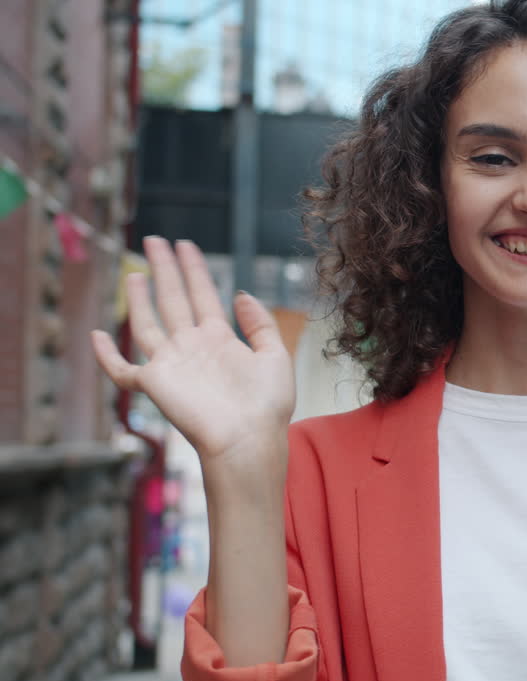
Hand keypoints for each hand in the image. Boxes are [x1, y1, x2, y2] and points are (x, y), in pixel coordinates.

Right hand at [91, 237, 295, 486]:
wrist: (249, 440)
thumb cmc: (267, 405)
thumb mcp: (275, 356)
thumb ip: (260, 324)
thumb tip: (240, 294)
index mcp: (221, 339)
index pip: (203, 294)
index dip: (194, 269)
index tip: (186, 245)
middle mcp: (193, 347)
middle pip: (174, 299)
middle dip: (165, 269)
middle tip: (155, 241)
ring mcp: (172, 364)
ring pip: (148, 323)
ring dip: (140, 298)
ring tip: (135, 271)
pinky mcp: (154, 384)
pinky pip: (122, 370)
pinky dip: (107, 355)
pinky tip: (97, 335)